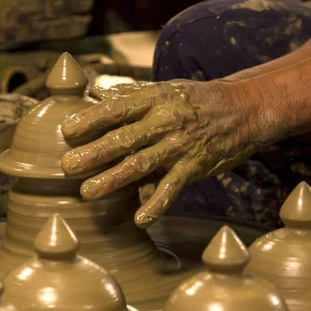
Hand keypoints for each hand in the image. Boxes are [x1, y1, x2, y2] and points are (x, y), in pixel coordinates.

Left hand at [60, 79, 272, 227]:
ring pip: (142, 164)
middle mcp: (164, 121)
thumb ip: (130, 95)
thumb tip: (95, 92)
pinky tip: (140, 219)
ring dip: (113, 179)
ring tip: (87, 192)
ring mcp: (179, 145)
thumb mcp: (164, 90)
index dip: (91, 119)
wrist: (244, 109)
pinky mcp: (195, 166)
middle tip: (67, 166)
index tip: (67, 131)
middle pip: (124, 138)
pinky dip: (156, 204)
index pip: (117, 108)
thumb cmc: (196, 100)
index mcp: (153, 100)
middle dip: (94, 153)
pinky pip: (172, 188)